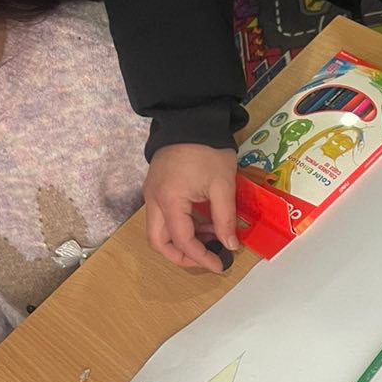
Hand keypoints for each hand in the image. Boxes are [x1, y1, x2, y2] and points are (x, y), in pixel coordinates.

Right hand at [144, 143, 239, 271]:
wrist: (191, 117)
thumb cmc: (208, 149)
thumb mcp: (222, 185)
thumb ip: (225, 219)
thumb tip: (230, 245)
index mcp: (169, 200)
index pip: (183, 241)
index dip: (201, 257)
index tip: (220, 265)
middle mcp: (154, 200)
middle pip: (159, 242)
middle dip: (182, 256)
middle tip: (207, 258)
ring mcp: (152, 193)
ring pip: (159, 230)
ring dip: (183, 240)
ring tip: (212, 237)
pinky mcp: (156, 187)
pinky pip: (163, 216)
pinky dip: (180, 226)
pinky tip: (203, 222)